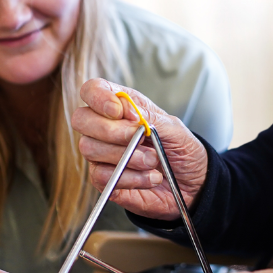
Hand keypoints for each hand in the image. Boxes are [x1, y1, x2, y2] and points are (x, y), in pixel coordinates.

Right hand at [73, 78, 208, 218]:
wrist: (192, 182)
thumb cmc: (181, 149)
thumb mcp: (174, 127)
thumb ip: (149, 116)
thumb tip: (127, 113)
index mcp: (122, 106)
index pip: (93, 90)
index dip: (99, 98)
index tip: (118, 112)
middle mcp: (105, 128)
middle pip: (81, 118)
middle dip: (111, 130)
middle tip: (139, 138)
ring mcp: (101, 154)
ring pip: (89, 148)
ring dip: (127, 156)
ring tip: (152, 160)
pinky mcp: (104, 179)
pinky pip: (101, 176)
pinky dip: (130, 178)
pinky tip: (149, 177)